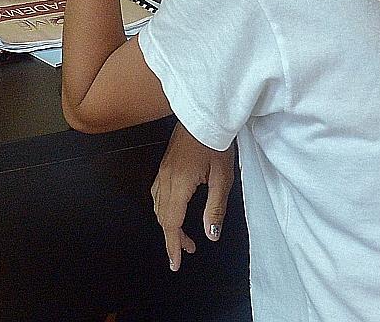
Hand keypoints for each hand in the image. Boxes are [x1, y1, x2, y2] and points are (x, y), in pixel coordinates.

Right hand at [151, 123, 233, 272]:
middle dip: (173, 237)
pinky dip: (164, 209)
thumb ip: (215, 208)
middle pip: (162, 216)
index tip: (175, 263)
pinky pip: (157, 193)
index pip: (172, 222)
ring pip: (158, 206)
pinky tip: (174, 210)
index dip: (173, 245)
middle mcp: (166, 179)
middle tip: (189, 250)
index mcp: (179, 184)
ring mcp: (163, 171)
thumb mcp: (222, 178)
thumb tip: (210, 234)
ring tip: (185, 235)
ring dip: (169, 223)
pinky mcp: (165, 165)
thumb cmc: (216, 144)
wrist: (204, 116)